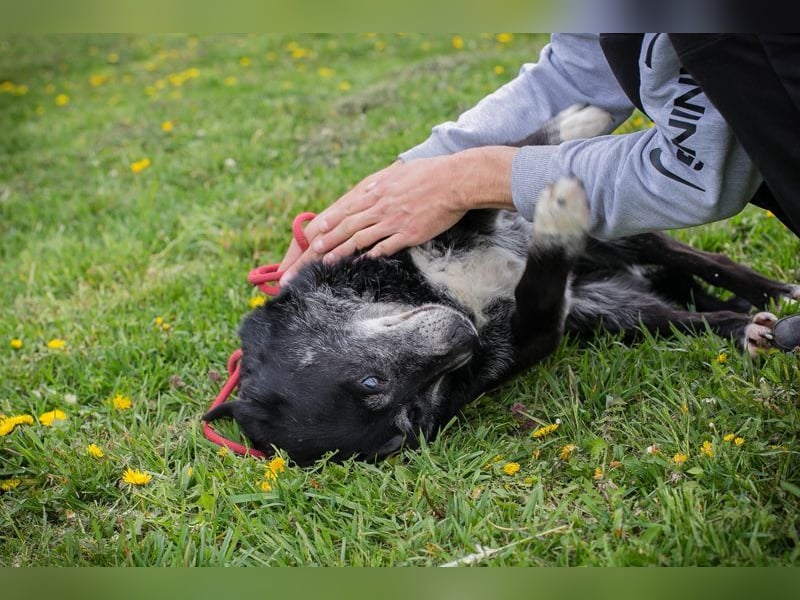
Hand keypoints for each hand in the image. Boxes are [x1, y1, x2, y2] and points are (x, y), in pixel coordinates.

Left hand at [278, 146, 516, 282]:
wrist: (455, 180)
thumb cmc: (431, 174)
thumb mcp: (400, 173)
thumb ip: (382, 183)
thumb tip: (369, 187)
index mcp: (377, 190)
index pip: (345, 209)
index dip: (328, 222)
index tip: (314, 232)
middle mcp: (380, 206)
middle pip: (346, 226)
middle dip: (326, 241)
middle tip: (310, 254)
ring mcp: (393, 220)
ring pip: (359, 238)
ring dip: (341, 251)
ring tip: (326, 262)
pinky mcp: (408, 233)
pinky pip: (384, 247)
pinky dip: (371, 255)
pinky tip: (360, 263)